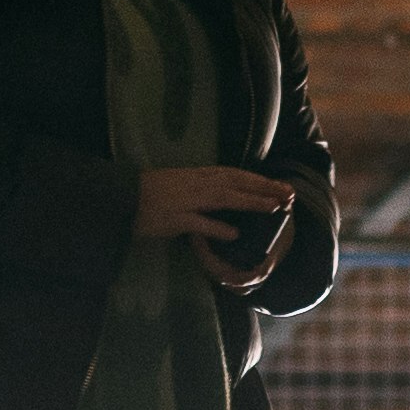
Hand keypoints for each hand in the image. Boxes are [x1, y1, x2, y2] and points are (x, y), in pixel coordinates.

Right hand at [131, 164, 297, 285]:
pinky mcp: (174, 218)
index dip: (260, 180)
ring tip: (273, 208)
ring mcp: (186, 200)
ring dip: (250, 202)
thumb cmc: (151, 193)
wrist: (121, 198)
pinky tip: (234, 233)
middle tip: (289, 195)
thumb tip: (227, 194)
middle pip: (237, 183)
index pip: (236, 175)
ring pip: (225, 199)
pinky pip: (199, 223)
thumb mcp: (182, 185)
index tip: (281, 186)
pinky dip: (217, 228)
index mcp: (199, 175)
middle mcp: (197, 184)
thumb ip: (204, 189)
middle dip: (264, 189)